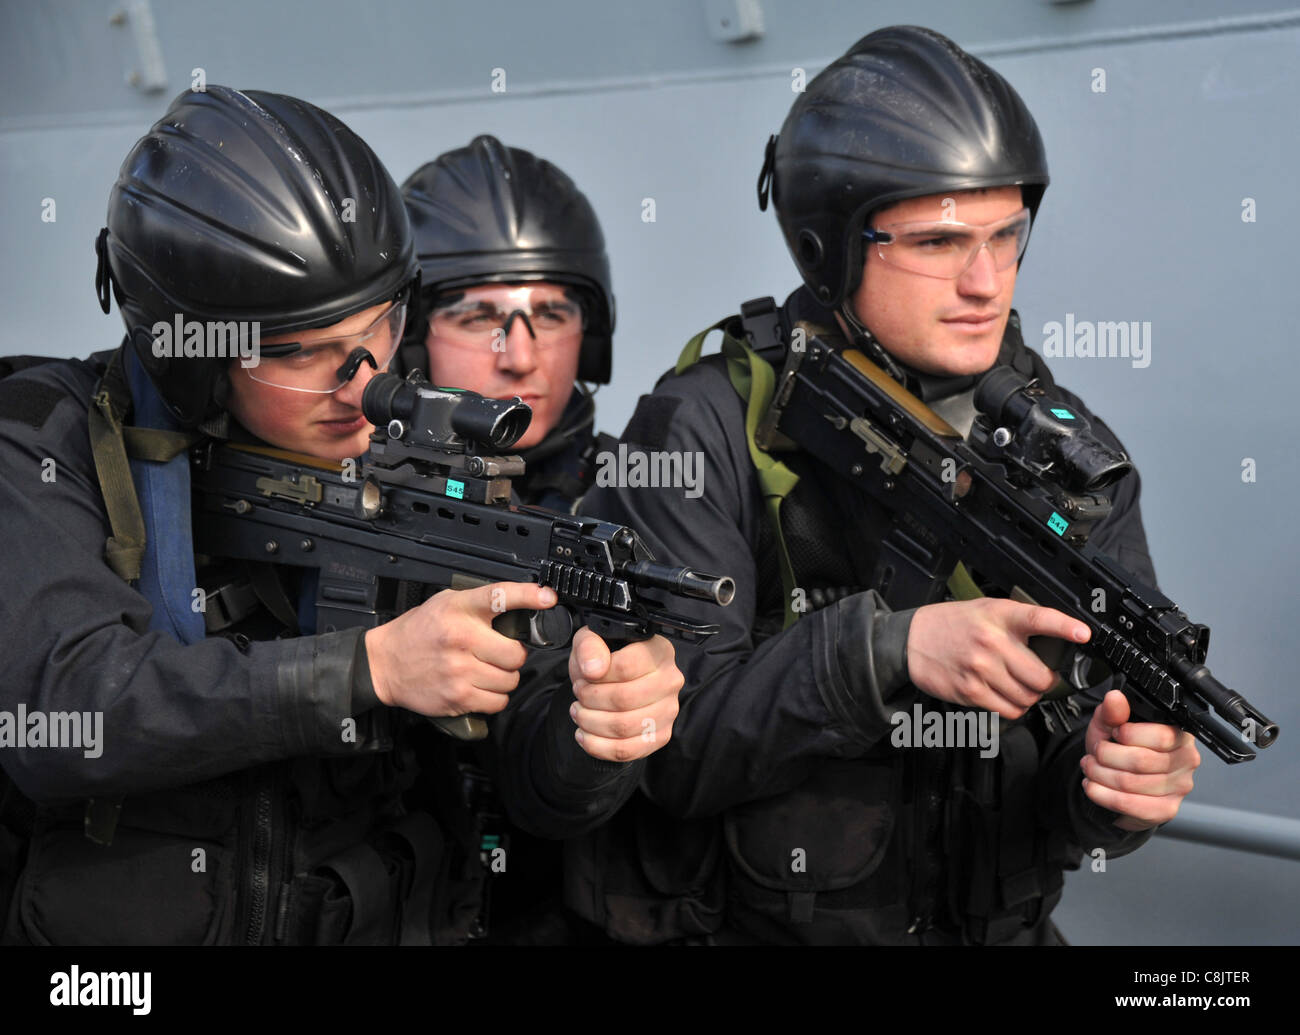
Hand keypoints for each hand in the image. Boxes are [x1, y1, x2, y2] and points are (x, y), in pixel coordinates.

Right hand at [364, 582, 557, 716]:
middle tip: (500, 653)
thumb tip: (522, 603)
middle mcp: (460, 638)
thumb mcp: (446, 603)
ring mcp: (459, 670)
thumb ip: (479, 603)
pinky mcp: (457, 698)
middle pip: (516, 653)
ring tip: (487, 670)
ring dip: (505, 677)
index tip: (547, 597)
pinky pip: (498, 702)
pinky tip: (480, 686)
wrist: (384, 664)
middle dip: (514, 655)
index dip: (528, 595)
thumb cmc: (418, 631)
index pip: (499, 596)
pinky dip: (495, 697)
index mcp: (459, 609)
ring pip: (510, 680)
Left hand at [567, 628, 683, 761]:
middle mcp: (671, 680)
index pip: (626, 667)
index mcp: (659, 651)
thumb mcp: (591, 640)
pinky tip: (584, 735)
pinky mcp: (661, 735)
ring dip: (591, 722)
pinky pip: (628, 750)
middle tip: (578, 695)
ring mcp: (669, 710)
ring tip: (579, 712)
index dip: (596, 676)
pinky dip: (599, 747)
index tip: (583, 677)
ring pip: (624, 727)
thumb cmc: (604, 658)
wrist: (615, 680)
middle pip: (624, 699)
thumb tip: (594, 670)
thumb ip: (589, 646)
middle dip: (590, 700)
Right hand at [907, 598, 1090, 718]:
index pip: (1038, 618)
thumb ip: (1017, 622)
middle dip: (1046, 681)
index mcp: (999, 616)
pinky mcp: (970, 691)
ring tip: (1019, 687)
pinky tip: (1005, 695)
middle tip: (1039, 677)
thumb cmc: (952, 624)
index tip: (1084, 633)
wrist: (911, 640)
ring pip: (1027, 697)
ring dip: (1029, 697)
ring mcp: (980, 669)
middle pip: (1041, 676)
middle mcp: (991, 642)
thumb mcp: (986, 610)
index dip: (1064, 626)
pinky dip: (1013, 708)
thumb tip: (1056, 640)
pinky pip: (1008, 710)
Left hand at [1081, 689, 1199, 830]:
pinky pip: (1131, 804)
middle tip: (1094, 753)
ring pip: (1131, 783)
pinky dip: (1104, 795)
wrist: (1118, 780)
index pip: (1161, 736)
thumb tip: (1115, 698)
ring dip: (1100, 775)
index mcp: (1179, 734)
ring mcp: (1179, 787)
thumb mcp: (1110, 725)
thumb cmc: (1120, 749)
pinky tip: (1094, 786)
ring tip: (1091, 768)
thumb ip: (1112, 712)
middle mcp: (1186, 760)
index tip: (1113, 733)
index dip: (1128, 734)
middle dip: (1106, 756)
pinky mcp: (1166, 809)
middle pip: (1142, 761)